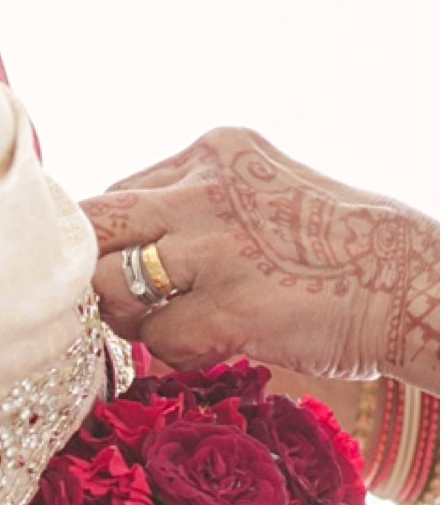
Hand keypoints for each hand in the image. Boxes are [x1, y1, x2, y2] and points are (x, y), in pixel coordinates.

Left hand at [83, 129, 439, 390]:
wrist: (409, 284)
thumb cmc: (336, 249)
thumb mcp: (264, 189)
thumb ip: (194, 201)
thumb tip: (120, 241)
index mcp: (216, 151)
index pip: (119, 193)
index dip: (118, 243)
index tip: (138, 270)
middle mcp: (206, 190)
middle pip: (95, 226)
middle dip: (95, 271)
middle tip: (125, 301)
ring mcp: (214, 248)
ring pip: (108, 286)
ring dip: (131, 318)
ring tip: (177, 323)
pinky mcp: (228, 307)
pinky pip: (157, 340)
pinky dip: (177, 353)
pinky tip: (220, 343)